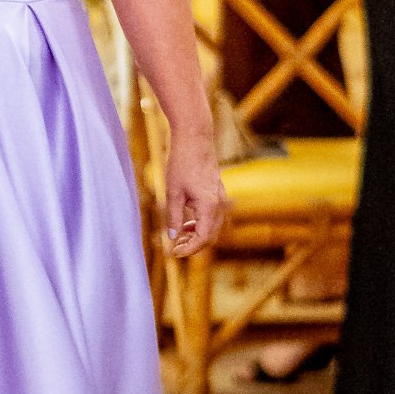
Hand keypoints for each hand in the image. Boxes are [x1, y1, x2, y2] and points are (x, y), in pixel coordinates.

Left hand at [163, 138, 226, 257]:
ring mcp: (221, 198)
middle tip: (175, 248)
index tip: (174, 253)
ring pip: (213, 227)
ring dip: (197, 235)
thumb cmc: (181, 164)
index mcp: (209, 206)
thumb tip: (173, 237)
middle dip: (194, 246)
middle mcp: (219, 204)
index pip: (202, 239)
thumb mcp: (173, 193)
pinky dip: (201, 224)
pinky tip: (186, 223)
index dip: (189, 249)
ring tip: (179, 236)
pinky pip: (213, 217)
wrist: (195, 140)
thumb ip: (174, 217)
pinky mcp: (218, 193)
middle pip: (210, 236)